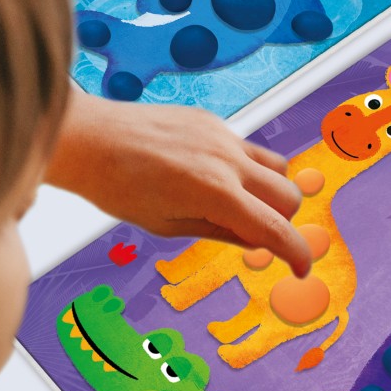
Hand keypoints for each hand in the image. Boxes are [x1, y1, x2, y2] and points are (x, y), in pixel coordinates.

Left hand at [45, 90, 310, 276]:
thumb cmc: (118, 188)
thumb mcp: (168, 226)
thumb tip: (258, 241)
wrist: (89, 139)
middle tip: (258, 235)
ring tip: (238, 206)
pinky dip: (244, 170)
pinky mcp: (212, 121)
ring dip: (271, 192)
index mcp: (215, 193)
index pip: (275, 229)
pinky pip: (247, 148)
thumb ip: (219, 232)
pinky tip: (208, 178)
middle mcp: (227, 160)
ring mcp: (222, 136)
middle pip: (288, 195)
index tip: (301, 269)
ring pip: (276, 167)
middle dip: (283, 221)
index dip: (296, 254)